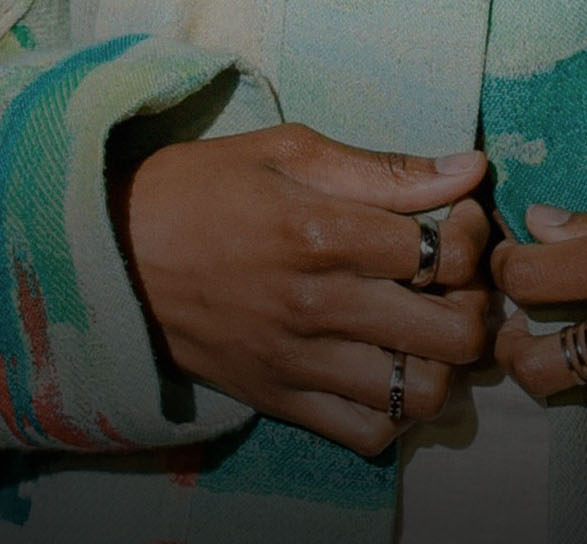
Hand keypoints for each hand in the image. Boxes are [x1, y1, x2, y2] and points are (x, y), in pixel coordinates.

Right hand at [114, 124, 491, 455]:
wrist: (112, 253)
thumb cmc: (204, 187)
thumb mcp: (288, 150)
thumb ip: (383, 168)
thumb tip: (469, 169)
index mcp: (324, 231)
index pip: (446, 250)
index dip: (472, 234)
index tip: (457, 221)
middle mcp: (319, 305)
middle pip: (452, 333)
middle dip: (474, 304)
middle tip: (454, 282)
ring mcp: (299, 362)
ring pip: (421, 396)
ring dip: (441, 362)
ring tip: (425, 328)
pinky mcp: (279, 401)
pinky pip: (368, 435)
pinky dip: (393, 412)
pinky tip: (385, 368)